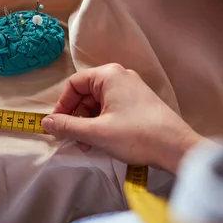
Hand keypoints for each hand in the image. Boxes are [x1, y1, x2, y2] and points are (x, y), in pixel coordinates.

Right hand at [40, 64, 202, 173]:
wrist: (176, 147)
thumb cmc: (136, 135)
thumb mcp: (95, 132)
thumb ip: (67, 126)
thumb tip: (46, 123)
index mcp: (109, 76)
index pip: (74, 84)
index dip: (62, 105)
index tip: (56, 125)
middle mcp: (120, 77)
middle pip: (85, 93)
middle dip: (75, 117)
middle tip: (72, 139)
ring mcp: (132, 90)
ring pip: (98, 103)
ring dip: (88, 123)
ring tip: (87, 144)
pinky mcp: (139, 103)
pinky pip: (111, 109)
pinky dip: (101, 124)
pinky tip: (102, 141)